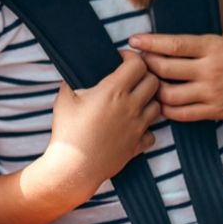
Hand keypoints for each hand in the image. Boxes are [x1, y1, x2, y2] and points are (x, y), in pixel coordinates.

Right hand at [38, 52, 161, 199]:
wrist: (73, 167)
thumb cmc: (67, 131)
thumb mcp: (64, 98)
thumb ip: (72, 80)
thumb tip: (75, 71)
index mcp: (113, 91)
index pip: (137, 64)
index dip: (131, 57)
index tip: (122, 58)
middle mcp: (130, 107)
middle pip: (154, 82)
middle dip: (145, 75)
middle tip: (131, 77)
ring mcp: (137, 127)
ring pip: (158, 106)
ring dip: (148, 100)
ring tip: (134, 100)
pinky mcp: (137, 145)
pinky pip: (152, 132)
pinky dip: (146, 128)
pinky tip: (132, 126)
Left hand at [129, 33, 222, 127]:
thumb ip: (204, 43)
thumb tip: (171, 42)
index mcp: (214, 46)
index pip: (174, 44)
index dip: (149, 43)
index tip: (133, 40)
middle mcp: (211, 69)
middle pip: (164, 69)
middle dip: (144, 65)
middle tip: (134, 63)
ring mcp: (213, 92)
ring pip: (168, 95)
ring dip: (152, 90)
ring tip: (146, 85)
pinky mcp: (216, 111)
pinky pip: (182, 114)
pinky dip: (166, 109)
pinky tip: (161, 103)